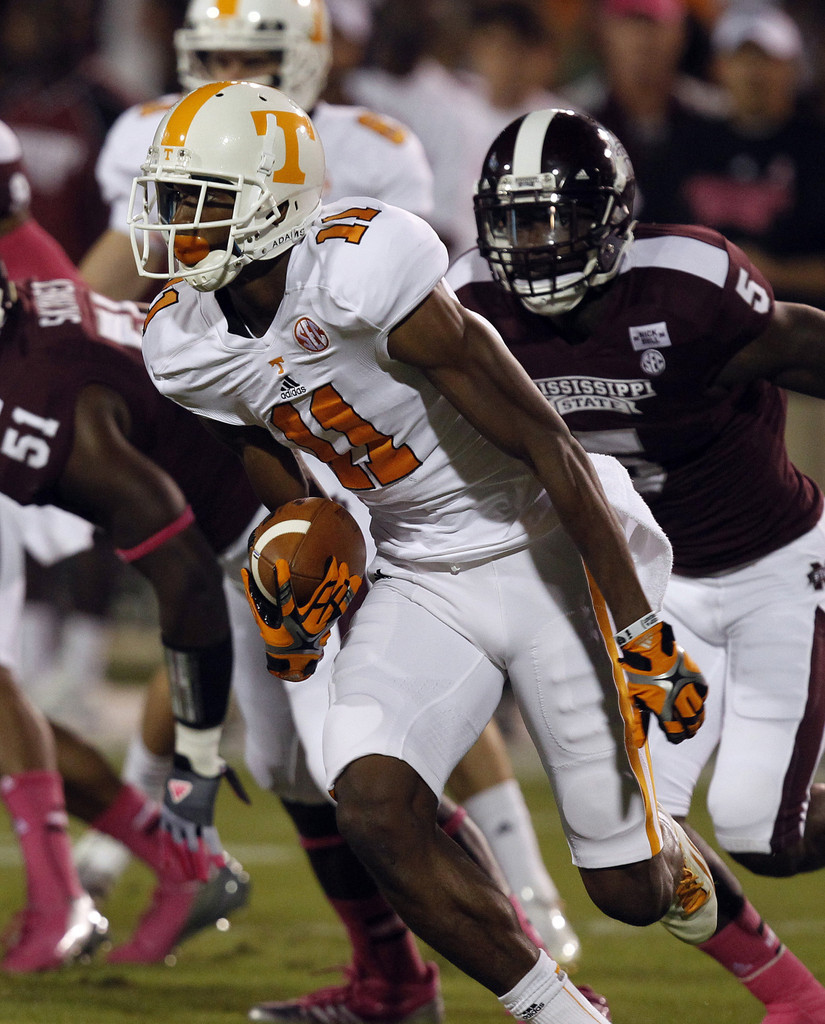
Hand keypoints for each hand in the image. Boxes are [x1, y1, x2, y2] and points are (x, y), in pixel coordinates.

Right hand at [160, 754, 248, 881]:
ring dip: (183, 862)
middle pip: (193, 848)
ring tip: (187, 877)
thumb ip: (238, 790)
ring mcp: (176, 817)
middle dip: (197, 865)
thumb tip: (248, 803)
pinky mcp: (166, 813)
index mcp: (205, 813)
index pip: (211, 839)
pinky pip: (164, 836)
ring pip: (178, 845)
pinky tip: (166, 865)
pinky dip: (166, 850)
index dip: (214, 854)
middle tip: (202, 881)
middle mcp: (189, 818)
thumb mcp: (228, 776)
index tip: (220, 867)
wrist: (190, 758)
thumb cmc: (211, 766)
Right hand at [241, 556, 361, 681]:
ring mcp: (321, 624)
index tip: (280, 563)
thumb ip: (253, 596)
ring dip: (341, 584)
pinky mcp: (329, 624)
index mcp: (288, 620)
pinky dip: (348, 592)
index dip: (282, 581)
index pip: (284, 598)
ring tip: (346, 566)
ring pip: (335, 602)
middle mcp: (307, 623)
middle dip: (328, 579)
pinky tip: (355, 579)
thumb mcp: (261, 619)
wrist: (293, 659)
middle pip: (321, 599)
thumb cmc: (275, 636)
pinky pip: (341, 606)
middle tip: (332, 560)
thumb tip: (244, 572)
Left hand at [618, 621, 706, 746]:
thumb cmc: (639, 675)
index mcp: (663, 709)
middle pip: (691, 724)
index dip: (676, 737)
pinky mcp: (696, 677)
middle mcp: (679, 701)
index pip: (676, 733)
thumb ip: (638, 723)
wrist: (649, 649)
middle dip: (690, 730)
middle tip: (688, 730)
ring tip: (694, 720)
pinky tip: (695, 701)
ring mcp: (689, 689)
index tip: (675, 736)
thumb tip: (637, 744)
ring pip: (700, 711)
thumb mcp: (634, 699)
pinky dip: (700, 700)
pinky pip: (703, 694)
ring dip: (697, 718)